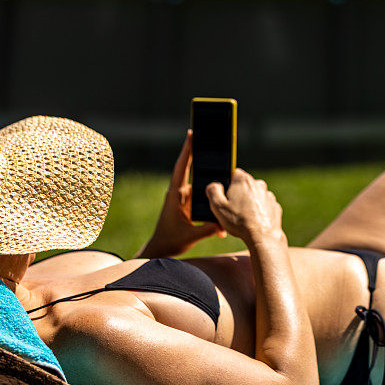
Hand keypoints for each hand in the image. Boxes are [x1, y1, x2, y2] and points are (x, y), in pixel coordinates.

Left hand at [137, 130, 224, 257]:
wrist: (160, 249)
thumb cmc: (171, 242)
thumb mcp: (191, 236)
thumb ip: (207, 229)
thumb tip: (224, 225)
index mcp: (176, 195)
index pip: (182, 168)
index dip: (187, 151)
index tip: (191, 134)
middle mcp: (179, 193)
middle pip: (189, 168)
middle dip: (198, 153)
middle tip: (208, 136)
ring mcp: (183, 198)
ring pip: (199, 183)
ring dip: (208, 177)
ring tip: (221, 164)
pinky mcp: (187, 205)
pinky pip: (201, 196)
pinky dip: (209, 196)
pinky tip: (221, 196)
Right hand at [206, 169, 283, 243]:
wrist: (263, 237)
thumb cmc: (240, 221)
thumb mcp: (218, 206)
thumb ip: (212, 191)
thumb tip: (214, 185)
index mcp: (243, 180)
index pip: (233, 173)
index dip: (227, 185)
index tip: (225, 197)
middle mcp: (258, 184)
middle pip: (244, 186)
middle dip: (238, 196)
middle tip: (232, 211)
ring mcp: (268, 195)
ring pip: (254, 196)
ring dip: (249, 204)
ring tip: (243, 219)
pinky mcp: (274, 206)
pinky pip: (263, 206)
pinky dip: (258, 212)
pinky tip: (253, 222)